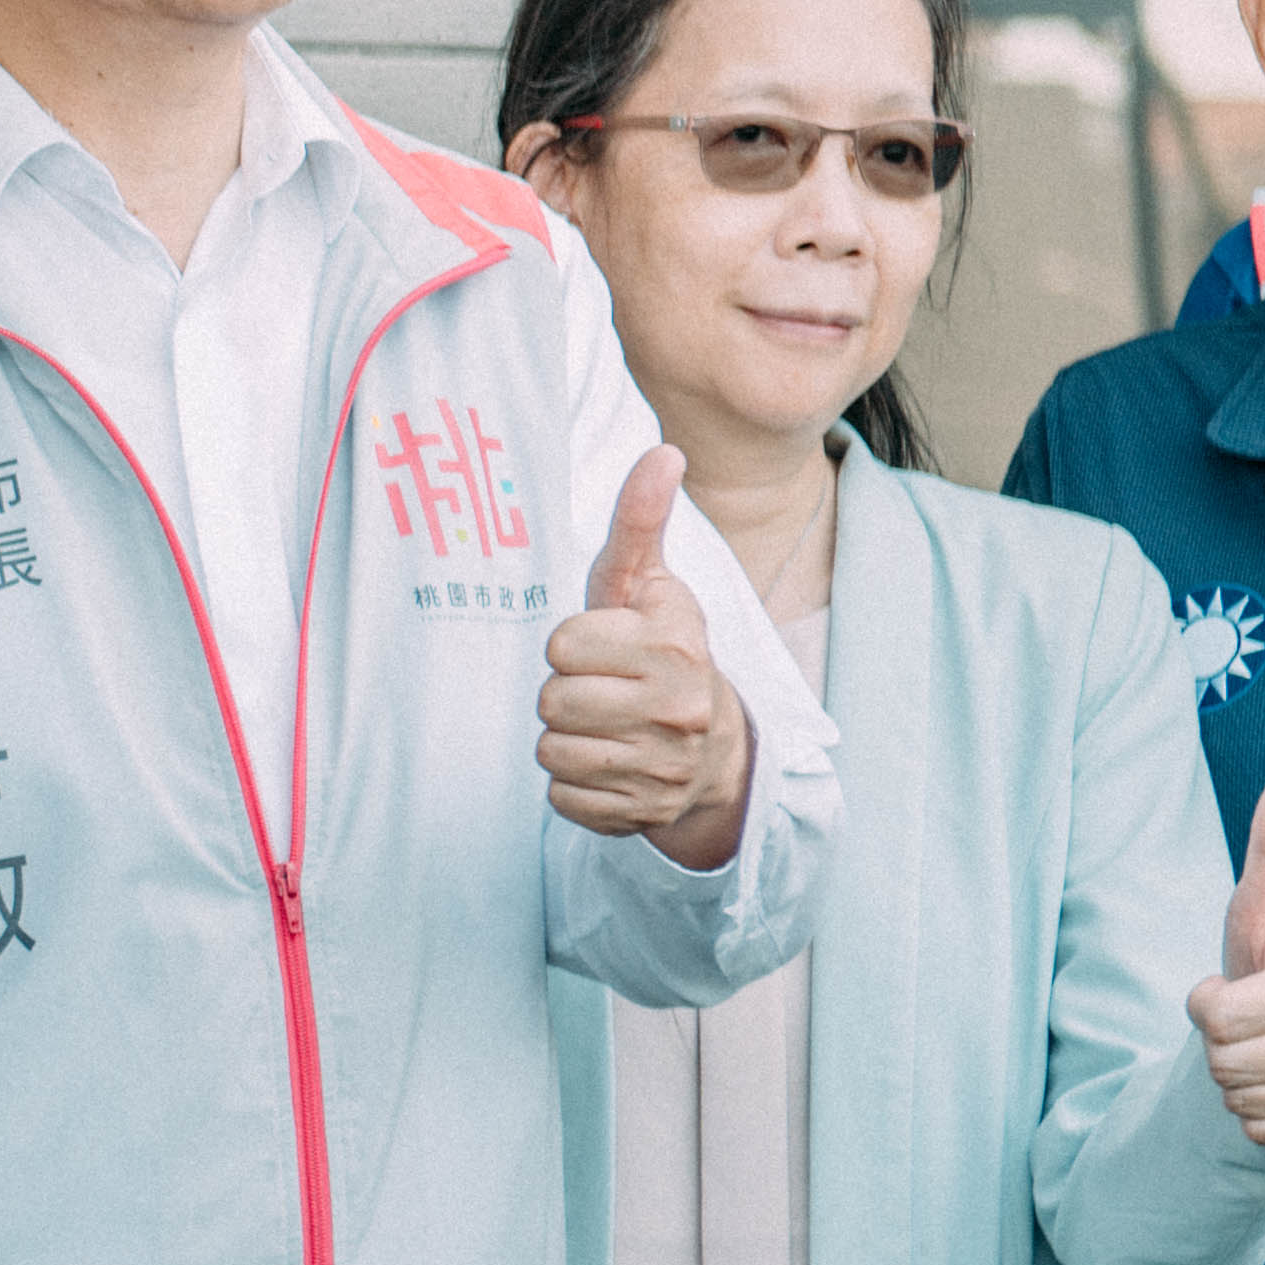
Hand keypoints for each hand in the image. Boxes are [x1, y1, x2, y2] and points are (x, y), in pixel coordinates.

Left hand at [538, 450, 749, 865]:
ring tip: (605, 726)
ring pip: (552, 752)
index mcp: (677, 644)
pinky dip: (574, 786)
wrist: (713, 747)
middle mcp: (680, 707)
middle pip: (552, 701)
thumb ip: (642, 520)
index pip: (562, 644)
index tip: (605, 647)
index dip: (571, 644)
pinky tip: (609, 765)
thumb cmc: (659, 651)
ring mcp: (665, 768)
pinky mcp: (643, 813)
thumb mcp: (649, 585)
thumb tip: (662, 450)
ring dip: (565, 739)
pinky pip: (562, 799)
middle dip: (565, 692)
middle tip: (601, 690)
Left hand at [1188, 772, 1264, 1148]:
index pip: (1215, 1016)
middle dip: (1220, 1044)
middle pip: (1222, 1062)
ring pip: (1237, 1100)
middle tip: (1249, 1025)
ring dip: (1236, 1079)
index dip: (1207, 1003)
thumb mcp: (1258, 916)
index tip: (1232, 990)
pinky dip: (1257, 1114)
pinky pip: (1260, 1131)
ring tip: (1264, 1051)